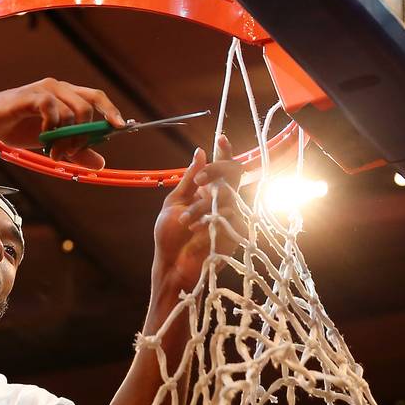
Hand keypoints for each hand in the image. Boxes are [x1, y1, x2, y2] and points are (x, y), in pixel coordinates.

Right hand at [0, 78, 124, 169]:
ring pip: (72, 111)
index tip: (121, 128)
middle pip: (88, 107)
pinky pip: (51, 108)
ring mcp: (43, 90)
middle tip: (70, 153)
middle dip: (84, 136)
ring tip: (54, 151)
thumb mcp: (52, 144)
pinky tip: (43, 136)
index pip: (96, 98)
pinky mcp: (29, 96)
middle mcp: (58, 88)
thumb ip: (76, 152)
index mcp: (66, 96)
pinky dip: (52, 126)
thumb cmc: (18, 129)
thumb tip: (101, 163)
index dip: (111, 111)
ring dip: (67, 137)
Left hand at [152, 135, 244, 294]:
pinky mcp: (234, 233)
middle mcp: (222, 201)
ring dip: (202, 206)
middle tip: (199, 179)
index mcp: (207, 192)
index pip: (222, 168)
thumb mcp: (174, 202)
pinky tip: (196, 229)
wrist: (171, 265)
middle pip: (234, 173)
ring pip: (227, 195)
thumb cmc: (170, 237)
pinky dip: (209, 220)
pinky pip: (230, 215)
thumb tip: (200, 152)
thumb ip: (188, 179)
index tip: (220, 139)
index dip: (225, 152)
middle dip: (217, 170)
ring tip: (185, 221)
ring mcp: (230, 217)